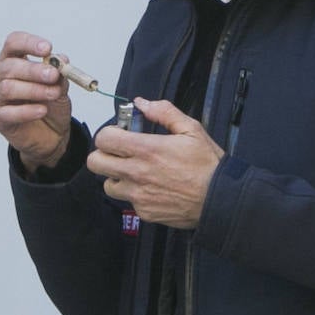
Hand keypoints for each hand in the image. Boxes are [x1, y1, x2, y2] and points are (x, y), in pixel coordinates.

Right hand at [0, 31, 72, 172]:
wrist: (51, 133)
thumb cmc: (51, 102)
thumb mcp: (60, 84)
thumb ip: (58, 72)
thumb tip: (60, 59)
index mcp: (13, 60)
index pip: (13, 43)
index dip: (28, 43)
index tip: (47, 48)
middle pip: (9, 66)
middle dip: (33, 70)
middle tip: (53, 75)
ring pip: (7, 88)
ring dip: (33, 90)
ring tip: (53, 93)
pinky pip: (7, 113)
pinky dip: (27, 110)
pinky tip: (42, 110)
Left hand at [88, 98, 225, 229]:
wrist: (219, 198)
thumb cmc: (207, 163)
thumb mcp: (191, 129)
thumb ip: (164, 112)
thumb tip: (142, 103)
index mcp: (146, 149)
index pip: (104, 139)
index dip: (109, 133)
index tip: (122, 133)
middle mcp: (136, 173)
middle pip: (95, 163)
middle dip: (104, 154)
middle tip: (120, 152)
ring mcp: (138, 195)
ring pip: (107, 184)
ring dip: (117, 176)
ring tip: (135, 171)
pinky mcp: (143, 212)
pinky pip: (127, 201)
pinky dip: (134, 193)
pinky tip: (152, 187)